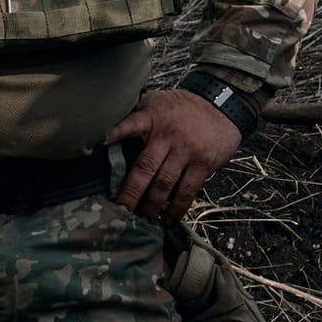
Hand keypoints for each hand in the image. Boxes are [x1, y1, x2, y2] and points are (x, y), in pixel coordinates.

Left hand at [106, 89, 243, 222]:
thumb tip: (108, 130)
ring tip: (143, 220)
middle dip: (131, 192)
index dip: (115, 132)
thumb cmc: (182, 107)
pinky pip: (188, 190)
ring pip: (165, 183)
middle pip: (145, 167)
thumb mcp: (157, 102)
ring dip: (152, 205)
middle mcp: (168, 136)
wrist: (222, 105)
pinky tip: (169, 218)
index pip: (130, 124)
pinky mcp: (203, 164)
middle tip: (120, 210)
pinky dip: (177, 207)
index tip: (99, 143)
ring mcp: (187, 151)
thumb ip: (137, 116)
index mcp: (152, 118)